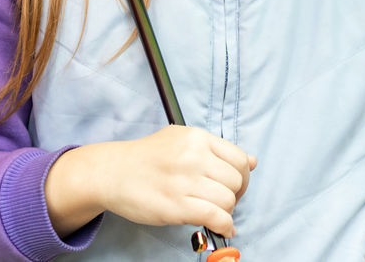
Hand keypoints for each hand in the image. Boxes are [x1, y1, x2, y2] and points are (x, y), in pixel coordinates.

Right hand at [100, 125, 256, 238]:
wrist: (112, 172)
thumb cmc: (146, 158)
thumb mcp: (181, 140)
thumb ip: (216, 149)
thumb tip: (252, 161)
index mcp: (196, 137)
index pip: (239, 158)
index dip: (242, 176)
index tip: (233, 185)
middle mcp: (193, 156)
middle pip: (236, 181)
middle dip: (235, 195)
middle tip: (222, 201)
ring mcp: (184, 181)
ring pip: (228, 201)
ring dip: (226, 211)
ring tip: (213, 212)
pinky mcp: (176, 206)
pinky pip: (216, 217)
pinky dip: (224, 226)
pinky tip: (220, 227)